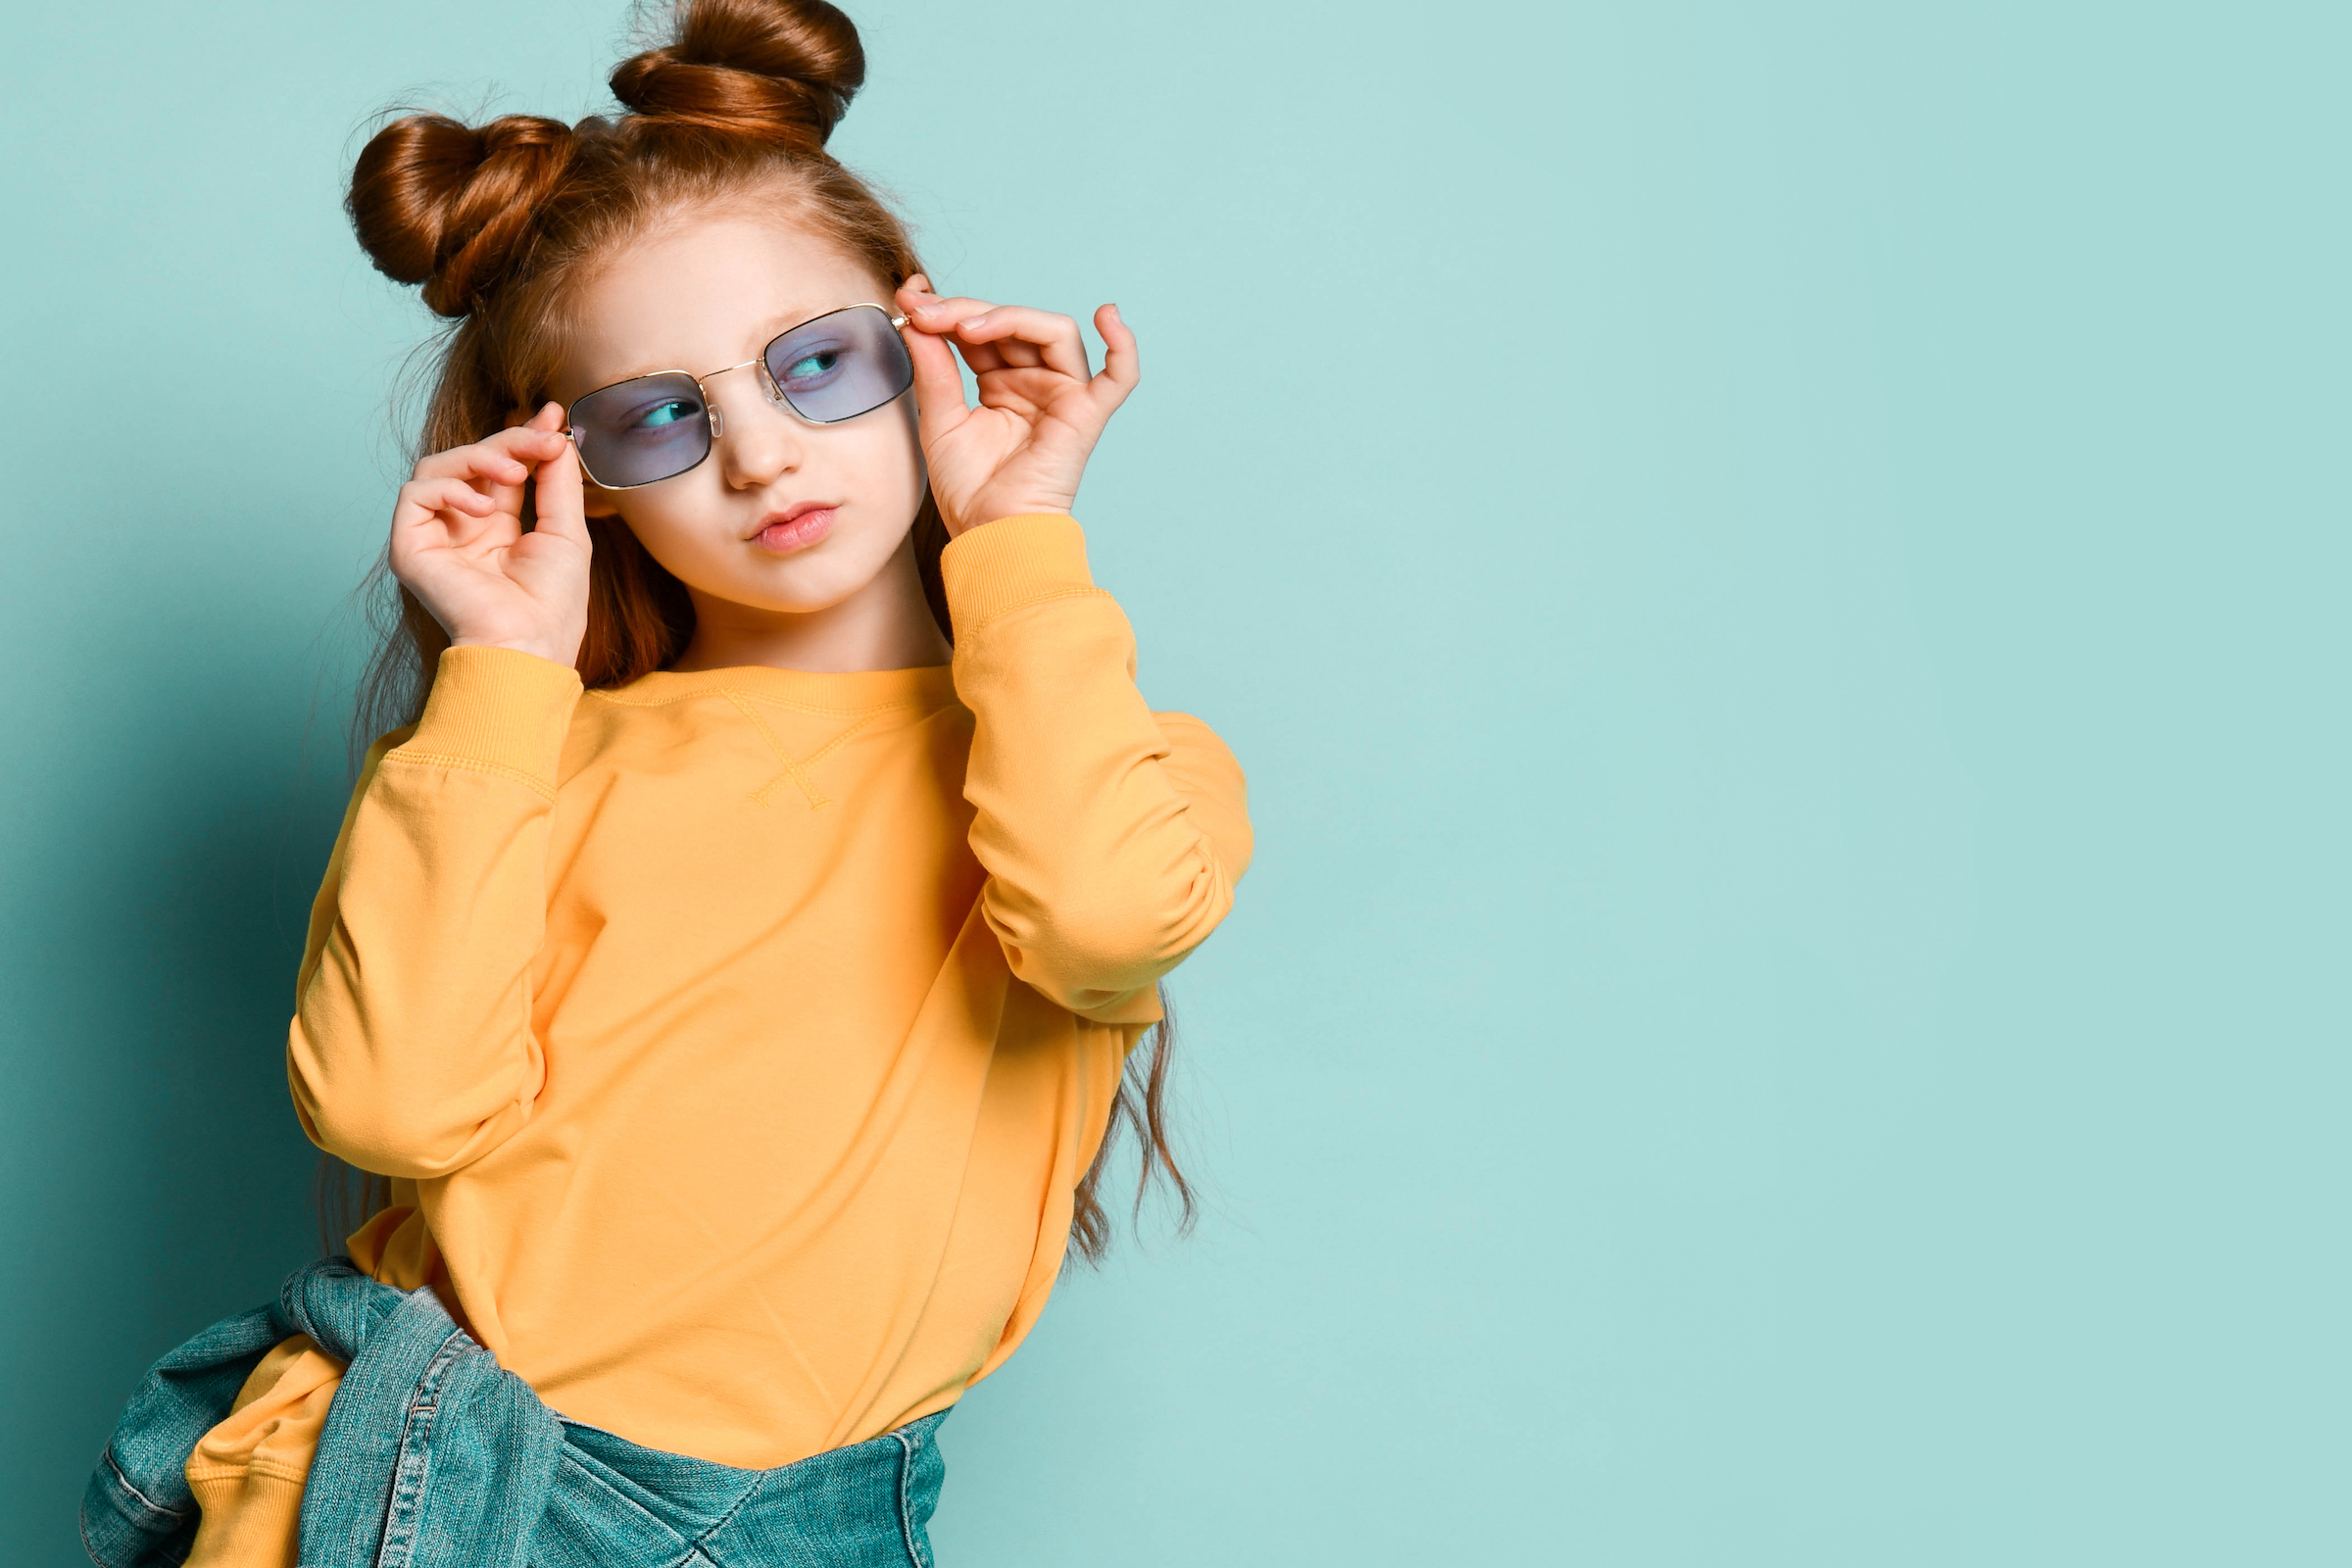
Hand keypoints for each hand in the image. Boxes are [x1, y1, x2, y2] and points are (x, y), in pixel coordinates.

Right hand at [388, 402, 591, 667]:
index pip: (501, 467)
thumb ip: (557, 481)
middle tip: (544, 438)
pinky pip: (415, 493)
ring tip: (514, 473)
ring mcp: (434, 536)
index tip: (553, 416)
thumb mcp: (566, 530)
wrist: (528, 646)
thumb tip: (556, 434)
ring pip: (438, 467)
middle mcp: (461, 527)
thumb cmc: (552, 604)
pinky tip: (481, 507)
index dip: (524, 438)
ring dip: (478, 457)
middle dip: (509, 441)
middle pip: (471, 460)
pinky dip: (448, 488)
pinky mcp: (410, 546)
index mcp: (496, 526)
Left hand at [893, 274, 1138, 536]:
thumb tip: (916, 316)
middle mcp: (1035, 382)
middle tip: (926, 312)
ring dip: (1011, 317)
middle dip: (967, 311)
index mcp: (1002, 383)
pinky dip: (1122, 345)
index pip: (982, 330)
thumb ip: (933, 367)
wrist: (988, 533)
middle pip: (1014, 323)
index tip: (910, 302)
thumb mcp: (939, 418)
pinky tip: (1107, 316)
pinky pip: (1120, 376)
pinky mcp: (1087, 415)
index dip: (949, 310)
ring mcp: (1064, 395)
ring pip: (1054, 332)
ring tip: (968, 328)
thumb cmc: (969, 489)